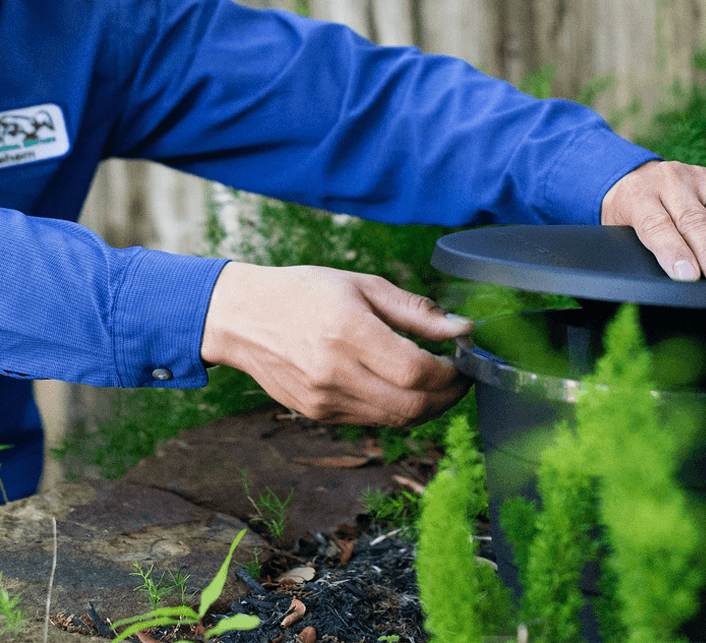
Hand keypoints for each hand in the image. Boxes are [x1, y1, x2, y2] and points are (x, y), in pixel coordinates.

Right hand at [200, 263, 472, 426]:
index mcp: (347, 332)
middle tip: (460, 380)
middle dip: (448, 397)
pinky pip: (372, 420)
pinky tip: (399, 387)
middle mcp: (334, 372)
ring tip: (436, 384)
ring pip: (395, 420)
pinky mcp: (317, 414)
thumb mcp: (361, 285)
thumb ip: (415, 311)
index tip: (463, 361)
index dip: (451, 374)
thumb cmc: (304, 292)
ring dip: (426, 407)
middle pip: (411, 406)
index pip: (416, 371)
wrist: (242, 318)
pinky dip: (396, 408)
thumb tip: (462, 329)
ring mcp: (323, 400)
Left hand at [601, 160, 705, 282]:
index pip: (658, 226)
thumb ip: (637, 246)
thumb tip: (666, 278)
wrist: (630, 175)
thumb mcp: (616, 227)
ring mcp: (700, 179)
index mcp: (640, 196)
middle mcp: (671, 183)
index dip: (674, 252)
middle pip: (695, 220)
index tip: (689, 276)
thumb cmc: (624, 213)